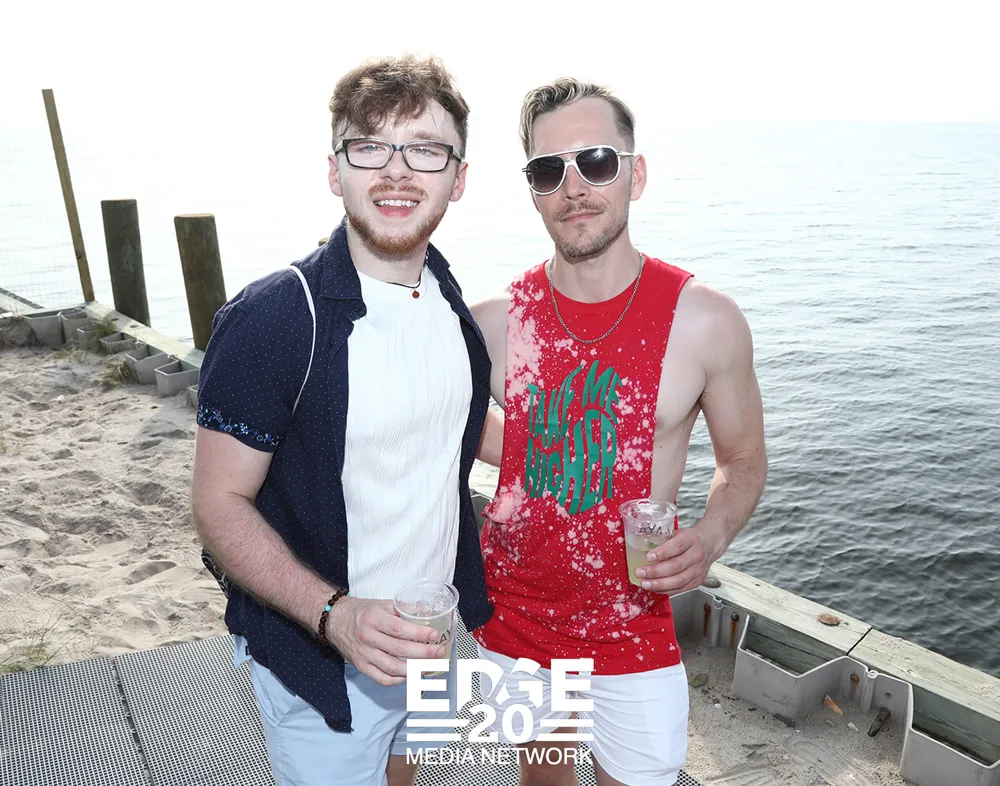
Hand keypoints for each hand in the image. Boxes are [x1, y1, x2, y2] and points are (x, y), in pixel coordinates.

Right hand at [324, 597, 446, 685]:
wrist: (335, 620)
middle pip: (399, 650)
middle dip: (423, 653)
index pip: (399, 629)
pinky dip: (398, 680)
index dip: (419, 633)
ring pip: (392, 668)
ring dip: (414, 670)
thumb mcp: (382, 604)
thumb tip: (427, 613)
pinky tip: (410, 675)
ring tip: (430, 667)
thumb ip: (404, 609)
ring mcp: (364, 654)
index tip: (434, 635)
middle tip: (439, 653)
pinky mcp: (361, 666)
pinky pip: (382, 679)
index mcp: (374, 619)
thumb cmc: (362, 612)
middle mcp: (368, 637)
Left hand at [635, 526, 718, 594]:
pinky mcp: (697, 581)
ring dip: (659, 584)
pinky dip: (666, 590)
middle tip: (640, 572)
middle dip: (656, 572)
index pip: (677, 546)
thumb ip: (664, 539)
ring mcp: (698, 570)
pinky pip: (680, 588)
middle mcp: (696, 555)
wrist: (710, 544)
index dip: (662, 552)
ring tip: (645, 583)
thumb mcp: (678, 532)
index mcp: (691, 539)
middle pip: (676, 566)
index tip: (648, 557)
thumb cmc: (690, 538)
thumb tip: (641, 546)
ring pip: (678, 580)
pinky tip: (654, 588)